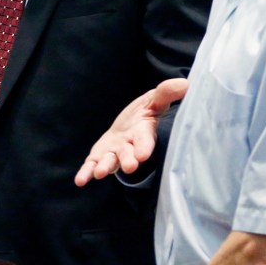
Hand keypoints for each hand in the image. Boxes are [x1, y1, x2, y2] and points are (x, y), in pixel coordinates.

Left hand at [74, 78, 188, 186]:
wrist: (129, 123)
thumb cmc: (145, 113)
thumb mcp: (154, 100)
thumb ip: (166, 93)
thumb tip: (185, 83)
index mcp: (144, 133)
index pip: (145, 140)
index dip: (144, 147)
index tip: (143, 154)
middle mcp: (129, 146)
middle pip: (129, 154)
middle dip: (128, 160)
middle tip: (130, 166)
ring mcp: (114, 152)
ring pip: (111, 161)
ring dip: (106, 167)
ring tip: (100, 173)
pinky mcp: (101, 154)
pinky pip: (93, 164)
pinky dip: (87, 172)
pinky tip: (80, 180)